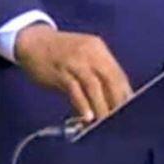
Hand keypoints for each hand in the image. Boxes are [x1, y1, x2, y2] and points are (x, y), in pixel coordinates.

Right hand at [13, 24, 132, 122]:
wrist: (32, 41)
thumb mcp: (83, 55)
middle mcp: (89, 53)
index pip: (118, 73)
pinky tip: (86, 116)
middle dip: (117, 101)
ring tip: (104, 121)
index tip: (131, 110)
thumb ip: (97, 71)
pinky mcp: (60, 72)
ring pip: (93, 86)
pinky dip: (82, 104)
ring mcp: (74, 62)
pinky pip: (74, 90)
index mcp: (98, 48)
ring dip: (101, 105)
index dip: (125, 93)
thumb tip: (112, 96)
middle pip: (110, 79)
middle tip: (121, 119)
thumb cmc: (60, 52)